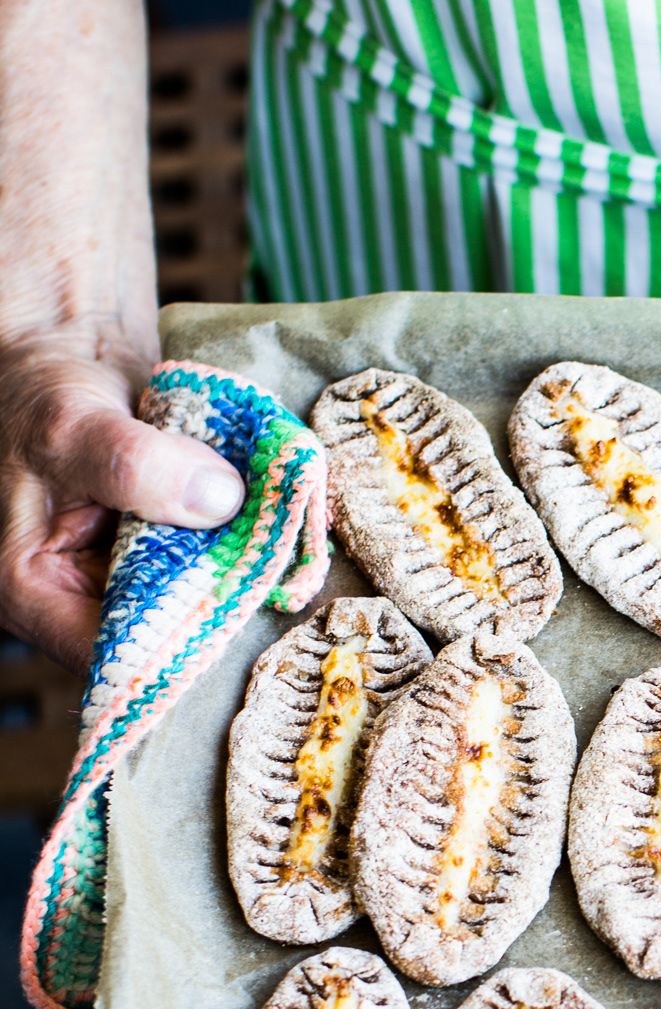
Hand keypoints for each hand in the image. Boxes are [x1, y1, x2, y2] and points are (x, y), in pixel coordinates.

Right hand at [0, 335, 244, 673]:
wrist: (62, 351)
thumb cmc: (35, 392)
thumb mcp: (71, 426)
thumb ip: (134, 466)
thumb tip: (221, 499)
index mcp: (34, 593)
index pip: (114, 657)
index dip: (175, 645)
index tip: (234, 602)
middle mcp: (83, 595)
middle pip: (164, 629)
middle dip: (219, 597)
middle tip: (274, 560)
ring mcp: (130, 569)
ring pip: (197, 590)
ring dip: (240, 562)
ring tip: (279, 529)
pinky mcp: (167, 541)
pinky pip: (211, 554)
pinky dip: (240, 533)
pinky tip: (272, 509)